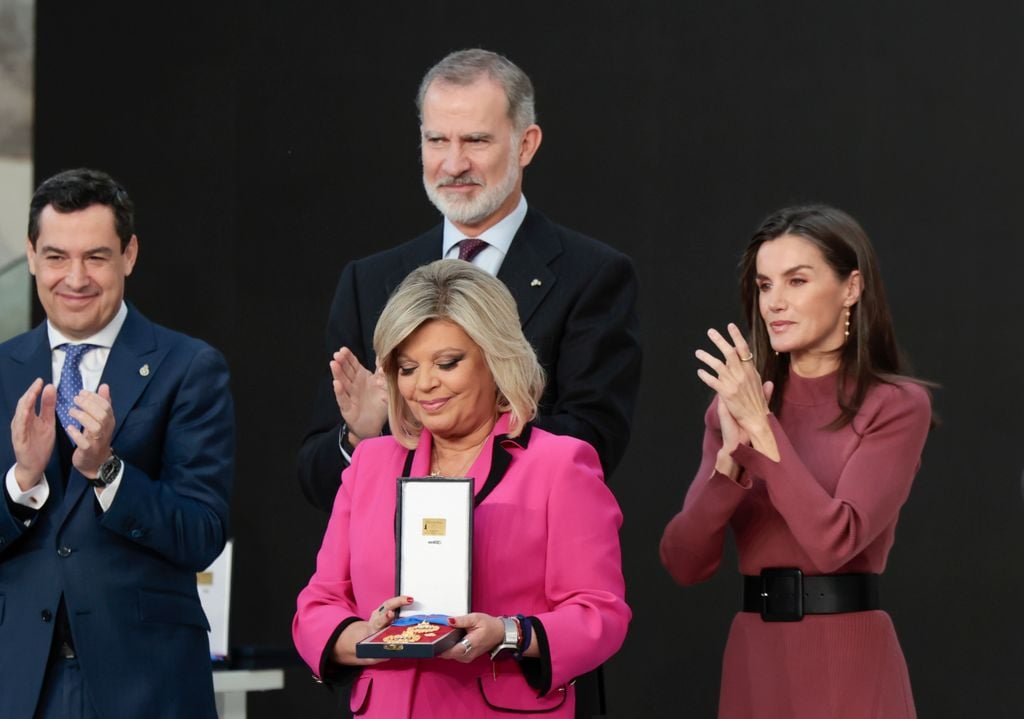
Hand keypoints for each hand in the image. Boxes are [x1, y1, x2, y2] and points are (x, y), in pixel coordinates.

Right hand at [11, 379, 55, 490]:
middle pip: (24, 404)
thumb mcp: (48, 422)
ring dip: (26, 403)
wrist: (35, 465)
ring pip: (20, 414)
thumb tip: (50, 387)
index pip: (30, 400)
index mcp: (29, 417)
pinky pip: (20, 429)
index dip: (35, 390)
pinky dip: (22, 420)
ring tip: (32, 393)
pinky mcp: (19, 441)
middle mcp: (21, 422)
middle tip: (38, 383)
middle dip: (30, 393)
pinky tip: (26, 413)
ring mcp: (19, 431)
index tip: (41, 380)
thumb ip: (48, 407)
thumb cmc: (40, 443)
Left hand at [68, 384, 115, 478]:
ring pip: (95, 427)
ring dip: (82, 417)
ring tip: (71, 411)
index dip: (94, 397)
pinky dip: (76, 434)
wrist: (96, 462)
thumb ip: (103, 403)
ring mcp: (98, 441)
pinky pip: (84, 442)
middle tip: (75, 399)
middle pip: (102, 414)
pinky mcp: (88, 451)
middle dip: (88, 405)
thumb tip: (104, 386)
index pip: (106, 406)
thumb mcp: (102, 420)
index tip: (82, 392)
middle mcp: (106, 430)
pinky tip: (69, 428)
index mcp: (109, 421)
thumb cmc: (96, 438)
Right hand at [330, 347, 387, 444]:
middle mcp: (354, 385)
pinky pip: (343, 399)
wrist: (373, 425)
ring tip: (333, 364)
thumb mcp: (385, 386)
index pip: (353, 365)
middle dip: (341, 362)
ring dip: (338, 374)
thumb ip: (383, 373)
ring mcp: (350, 396)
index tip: (343, 349)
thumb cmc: (378, 405)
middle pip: (346, 372)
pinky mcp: (348, 409)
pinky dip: (339, 392)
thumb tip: (384, 357)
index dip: (348, 357)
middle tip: (337, 354)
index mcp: (362, 377)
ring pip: (343, 383)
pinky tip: (336, 384)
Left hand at [331, 595, 412, 665]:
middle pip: (385, 608)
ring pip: (388, 604)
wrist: (360, 641)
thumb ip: (380, 654)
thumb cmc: (369, 648)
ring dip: (399, 600)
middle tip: (407, 600)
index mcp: (373, 629)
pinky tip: (409, 600)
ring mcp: (379, 614)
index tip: (390, 614)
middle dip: (396, 603)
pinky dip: (401, 602)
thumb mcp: (372, 655)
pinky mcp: (384, 612)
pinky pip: (392, 605)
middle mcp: (376, 618)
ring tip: (410, 599)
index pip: (378, 622)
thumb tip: (391, 653)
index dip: (385, 618)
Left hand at [439, 613, 503, 663]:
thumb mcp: (475, 618)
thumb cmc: (489, 626)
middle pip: (448, 653)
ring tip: (442, 635)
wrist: (498, 633)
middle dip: (440, 644)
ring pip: (449, 655)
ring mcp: (466, 657)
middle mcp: (468, 654)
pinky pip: (453, 654)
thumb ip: (461, 620)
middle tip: (436, 634)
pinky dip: (449, 648)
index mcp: (471, 644)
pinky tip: (448, 640)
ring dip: (444, 646)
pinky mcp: (465, 657)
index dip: (441, 646)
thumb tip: (449, 620)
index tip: (433, 639)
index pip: (452, 651)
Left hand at [696, 323, 779, 468]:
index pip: (744, 349)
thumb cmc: (760, 407)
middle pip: (729, 352)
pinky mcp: (726, 393)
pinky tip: (699, 372)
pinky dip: (705, 375)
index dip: (737, 336)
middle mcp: (743, 374)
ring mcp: (734, 383)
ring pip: (718, 365)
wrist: (757, 421)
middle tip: (710, 332)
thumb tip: (767, 381)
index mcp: (752, 371)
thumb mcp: (763, 392)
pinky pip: (712, 381)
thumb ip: (763, 385)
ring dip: (707, 357)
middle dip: (719, 340)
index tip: (730, 326)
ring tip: (698, 352)